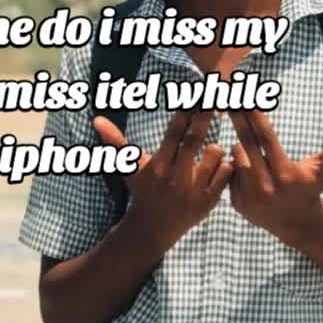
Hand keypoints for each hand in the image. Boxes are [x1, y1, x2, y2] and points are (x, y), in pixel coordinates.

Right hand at [92, 109, 231, 252]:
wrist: (152, 229)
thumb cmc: (142, 191)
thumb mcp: (129, 168)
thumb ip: (115, 142)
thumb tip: (96, 120)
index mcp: (158, 165)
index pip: (174, 132)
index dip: (185, 111)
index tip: (195, 93)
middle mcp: (176, 176)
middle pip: (195, 139)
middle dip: (205, 116)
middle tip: (216, 97)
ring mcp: (194, 189)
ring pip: (214, 154)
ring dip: (214, 148)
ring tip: (206, 151)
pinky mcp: (209, 201)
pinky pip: (226, 173)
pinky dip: (225, 166)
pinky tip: (217, 166)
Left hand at [229, 109, 322, 252]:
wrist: (296, 224)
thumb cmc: (309, 188)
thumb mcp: (322, 170)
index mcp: (285, 174)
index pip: (266, 138)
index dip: (255, 117)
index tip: (245, 99)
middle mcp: (265, 186)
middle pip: (245, 143)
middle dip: (237, 119)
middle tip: (227, 100)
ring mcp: (248, 195)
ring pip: (236, 156)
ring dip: (242, 147)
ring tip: (257, 156)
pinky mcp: (236, 202)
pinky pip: (230, 172)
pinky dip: (237, 166)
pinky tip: (249, 171)